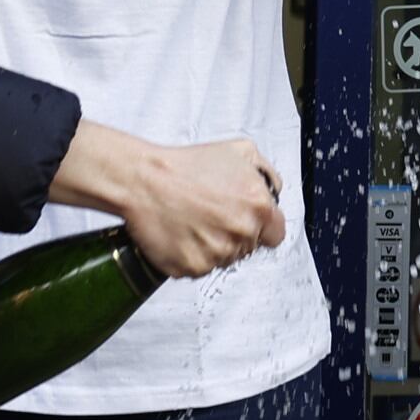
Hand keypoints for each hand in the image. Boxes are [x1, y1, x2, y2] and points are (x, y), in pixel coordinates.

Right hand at [52, 122, 287, 277]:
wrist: (143, 180)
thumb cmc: (184, 166)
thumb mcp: (239, 151)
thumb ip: (266, 174)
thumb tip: (273, 190)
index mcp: (258, 206)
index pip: (276, 234)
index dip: (263, 228)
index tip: (250, 224)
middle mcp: (241, 232)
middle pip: (248, 247)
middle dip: (233, 233)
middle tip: (211, 215)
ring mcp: (218, 253)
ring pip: (224, 259)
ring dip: (212, 245)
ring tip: (192, 220)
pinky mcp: (193, 267)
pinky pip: (199, 268)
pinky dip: (190, 255)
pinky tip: (181, 232)